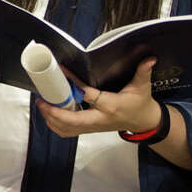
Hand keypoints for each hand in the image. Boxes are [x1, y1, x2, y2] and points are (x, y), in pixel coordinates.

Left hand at [38, 59, 163, 137]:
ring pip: (68, 129)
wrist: (143, 122)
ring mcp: (93, 127)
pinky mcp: (89, 129)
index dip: (74, 83)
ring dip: (52, 120)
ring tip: (42, 105)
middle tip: (42, 100)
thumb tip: (149, 58)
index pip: (89, 94)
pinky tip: (48, 114)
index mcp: (111, 106)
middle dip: (55, 112)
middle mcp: (100, 118)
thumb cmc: (140, 104)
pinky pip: (69, 132)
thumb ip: (143, 72)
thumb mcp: (142, 87)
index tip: (62, 71)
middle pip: (74, 121)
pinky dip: (56, 125)